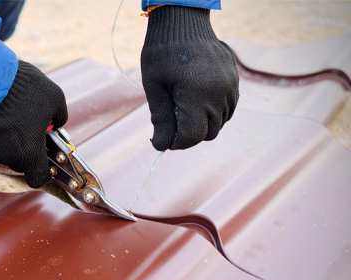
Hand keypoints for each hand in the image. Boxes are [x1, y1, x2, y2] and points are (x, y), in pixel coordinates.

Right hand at [0, 61, 67, 187]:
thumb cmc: (22, 88)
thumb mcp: (55, 97)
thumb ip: (60, 116)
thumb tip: (56, 123)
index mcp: (28, 154)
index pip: (38, 178)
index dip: (44, 169)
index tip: (45, 156)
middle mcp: (5, 157)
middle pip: (20, 159)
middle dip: (26, 145)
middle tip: (29, 122)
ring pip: (2, 148)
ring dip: (7, 135)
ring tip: (9, 109)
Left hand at [141, 6, 238, 150]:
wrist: (182, 23)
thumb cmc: (162, 54)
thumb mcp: (154, 86)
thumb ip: (161, 118)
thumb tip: (162, 146)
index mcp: (197, 94)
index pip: (192, 136)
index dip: (175, 143)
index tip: (161, 140)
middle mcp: (219, 93)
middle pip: (208, 133)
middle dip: (188, 135)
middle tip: (170, 124)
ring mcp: (230, 87)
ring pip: (219, 123)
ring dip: (201, 124)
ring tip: (181, 108)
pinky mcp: (234, 82)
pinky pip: (227, 109)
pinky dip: (212, 113)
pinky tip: (196, 101)